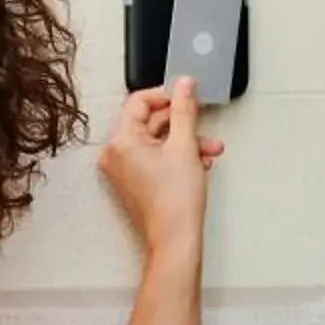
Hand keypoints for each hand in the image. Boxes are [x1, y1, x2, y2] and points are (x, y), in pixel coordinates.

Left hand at [98, 78, 221, 257]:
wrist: (174, 239)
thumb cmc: (175, 201)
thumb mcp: (184, 145)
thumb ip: (184, 109)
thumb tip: (183, 85)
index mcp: (120, 141)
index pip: (139, 101)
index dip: (166, 94)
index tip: (187, 94)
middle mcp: (115, 154)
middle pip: (150, 121)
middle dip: (183, 123)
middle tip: (204, 123)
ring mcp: (122, 169)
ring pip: (157, 141)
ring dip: (186, 141)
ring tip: (209, 150)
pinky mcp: (133, 181)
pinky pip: (154, 157)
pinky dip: (177, 155)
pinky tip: (199, 162)